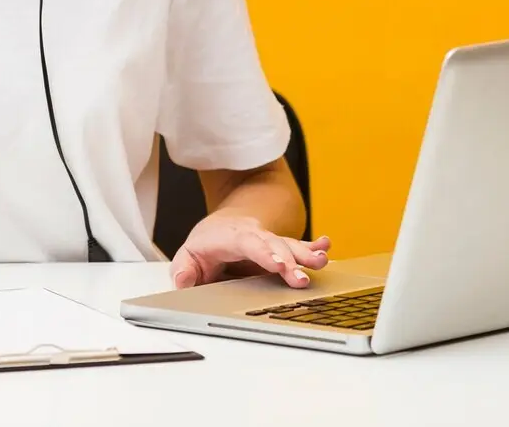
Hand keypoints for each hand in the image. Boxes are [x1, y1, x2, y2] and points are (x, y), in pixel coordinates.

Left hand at [169, 213, 330, 289]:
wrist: (222, 226)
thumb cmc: (206, 245)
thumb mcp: (188, 257)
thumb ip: (184, 270)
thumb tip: (182, 281)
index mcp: (229, 236)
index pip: (246, 242)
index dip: (263, 252)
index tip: (278, 264)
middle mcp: (252, 234)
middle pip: (272, 245)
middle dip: (288, 261)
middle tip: (301, 279)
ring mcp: (268, 239)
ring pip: (288, 244)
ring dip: (305, 254)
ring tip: (321, 261)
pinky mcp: (280, 247)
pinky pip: (298, 245)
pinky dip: (312, 246)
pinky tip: (325, 247)